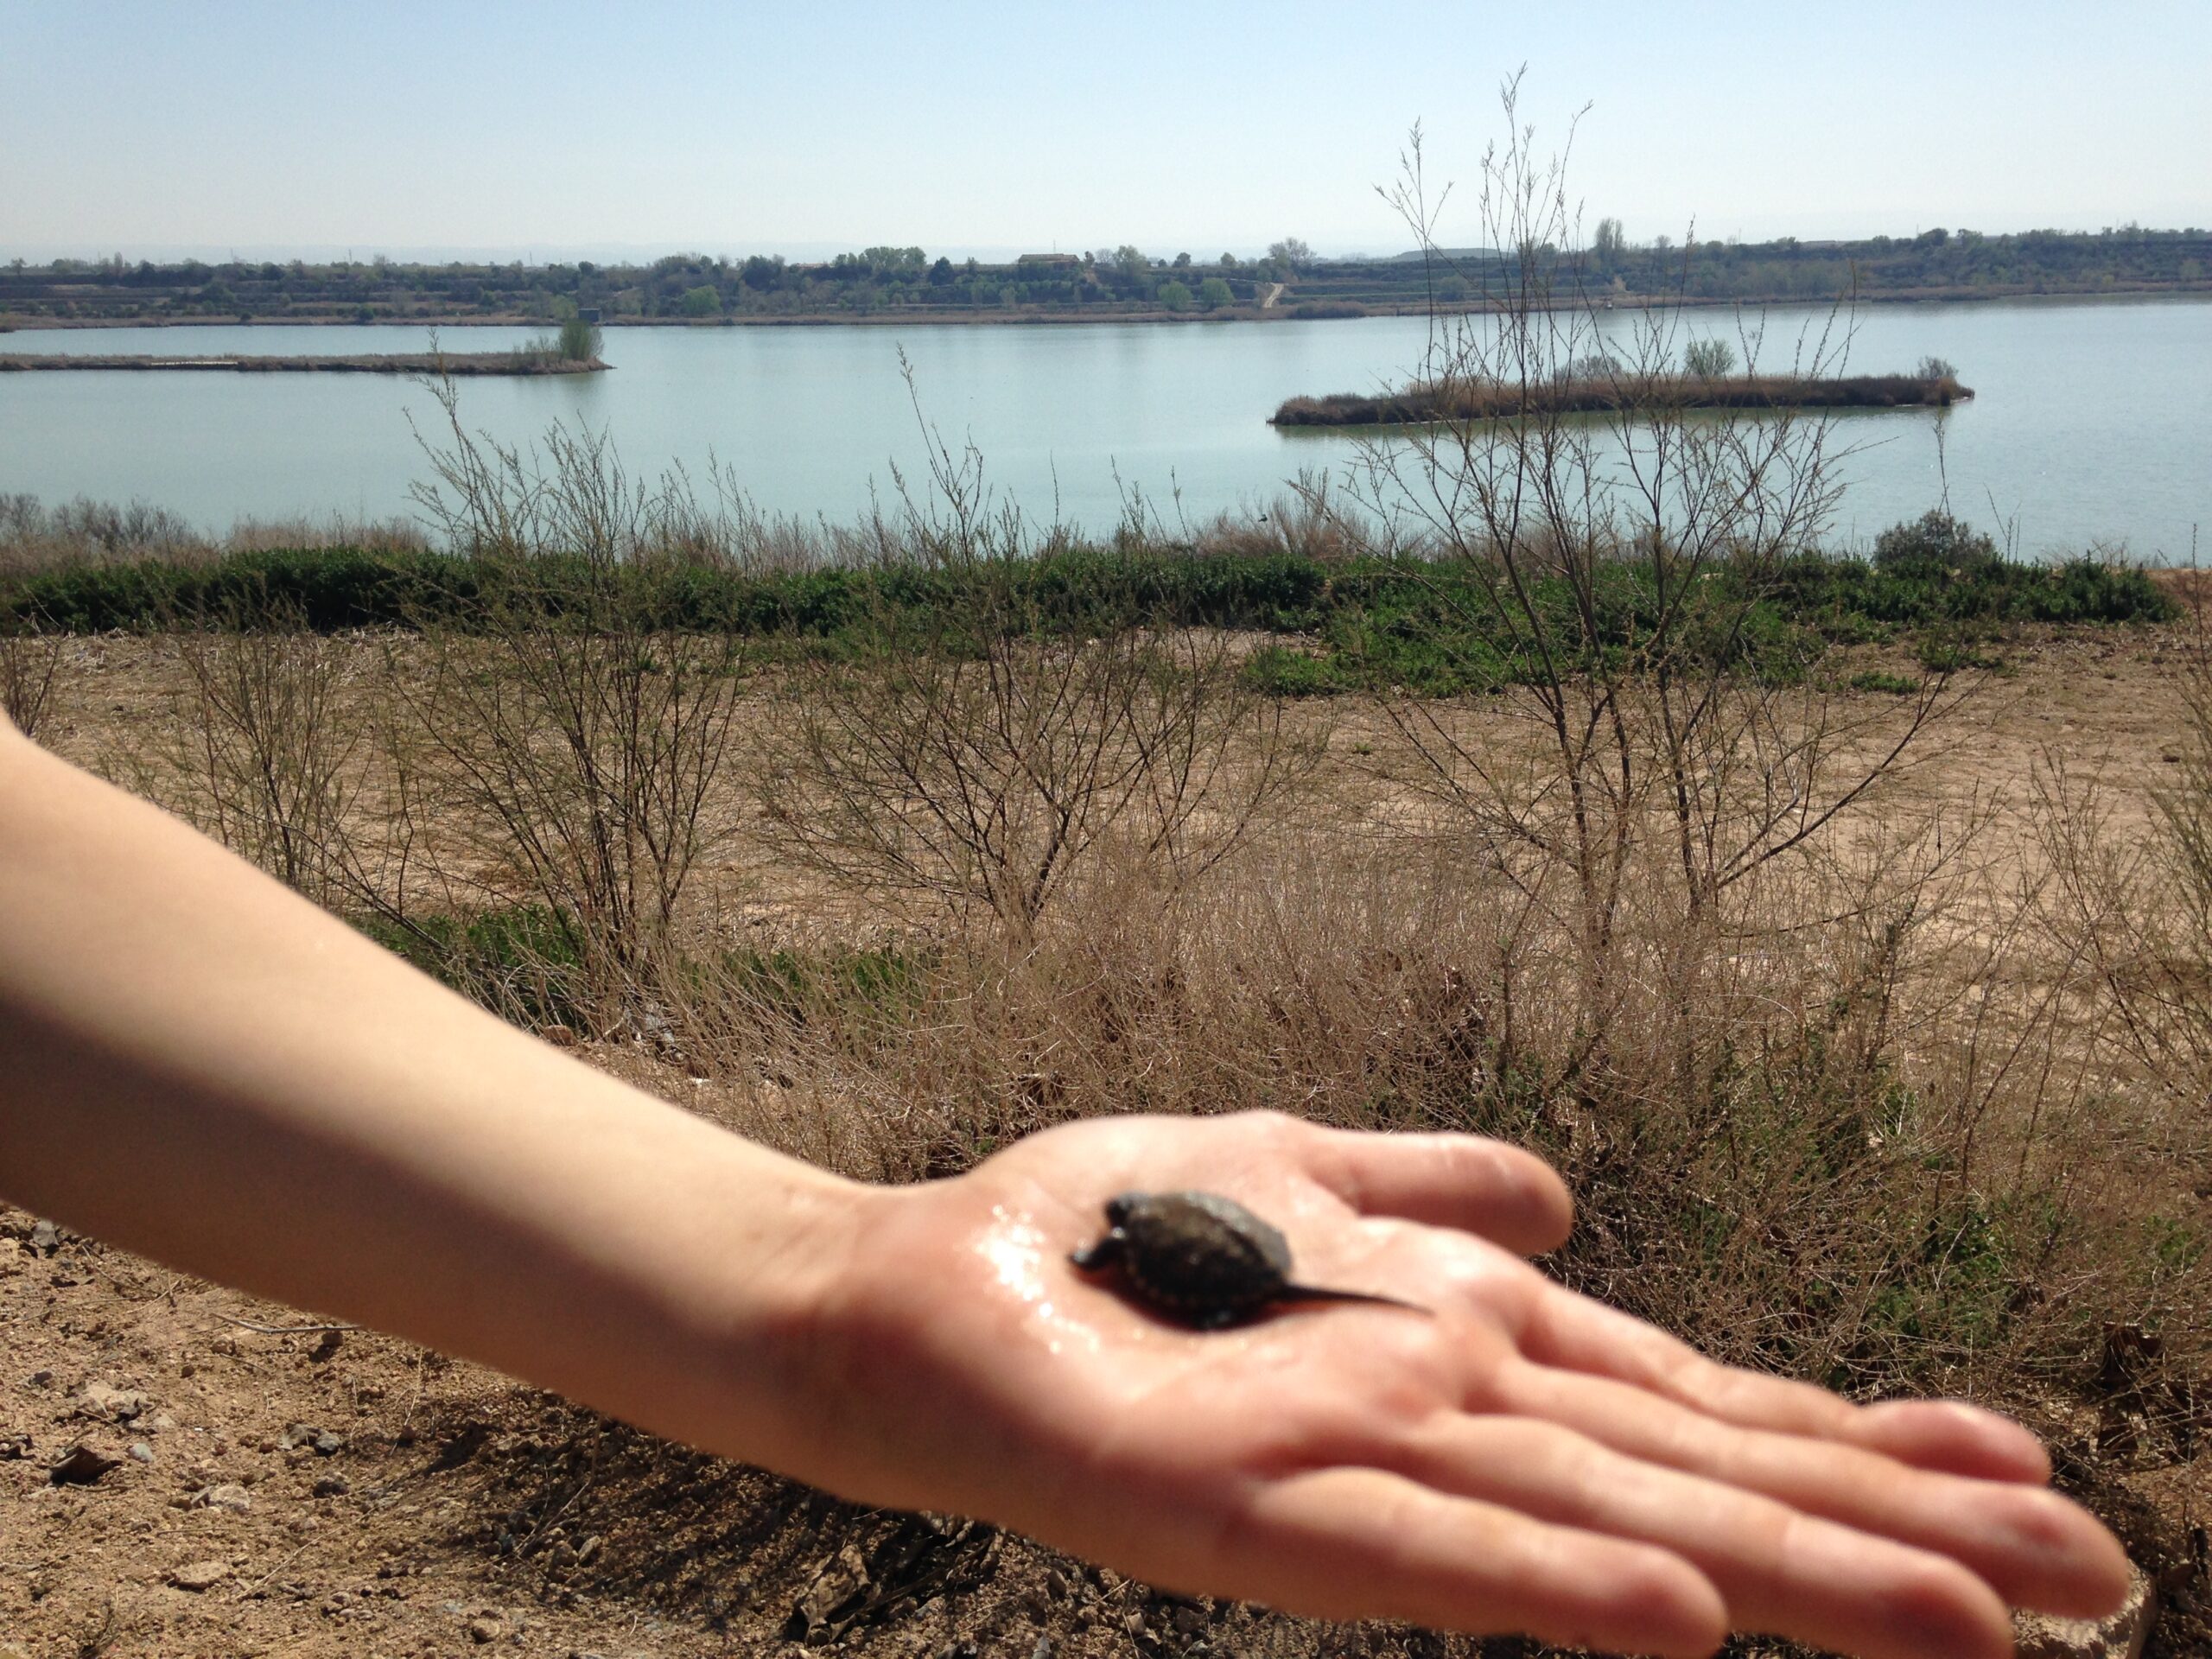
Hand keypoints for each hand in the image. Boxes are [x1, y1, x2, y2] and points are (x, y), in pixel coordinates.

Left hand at [798, 1111, 2127, 1658]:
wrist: (916, 1293)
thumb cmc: (1102, 1244)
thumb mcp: (1290, 1167)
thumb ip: (1423, 1182)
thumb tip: (1554, 1189)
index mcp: (1469, 1342)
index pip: (1696, 1399)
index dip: (1856, 1441)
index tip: (2025, 1468)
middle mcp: (1446, 1416)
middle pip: (1700, 1471)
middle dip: (1897, 1530)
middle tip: (2102, 1581)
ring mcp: (1356, 1467)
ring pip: (1606, 1518)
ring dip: (1789, 1571)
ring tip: (1980, 1620)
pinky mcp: (1241, 1504)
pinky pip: (1415, 1547)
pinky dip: (1549, 1578)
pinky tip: (1678, 1611)